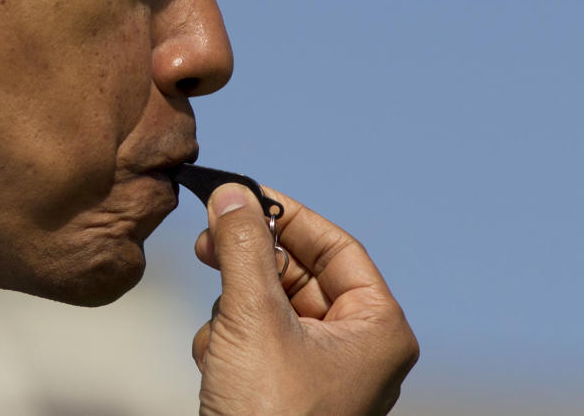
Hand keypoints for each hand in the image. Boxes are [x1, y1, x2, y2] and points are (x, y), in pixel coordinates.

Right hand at [192, 183, 417, 414]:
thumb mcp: (254, 318)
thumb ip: (243, 248)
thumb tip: (232, 193)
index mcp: (376, 328)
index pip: (335, 247)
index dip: (288, 217)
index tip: (244, 197)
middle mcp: (355, 347)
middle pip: (297, 273)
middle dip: (249, 264)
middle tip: (207, 242)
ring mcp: (320, 372)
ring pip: (269, 305)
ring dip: (232, 311)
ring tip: (220, 339)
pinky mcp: (285, 390)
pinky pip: (255, 339)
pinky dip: (228, 342)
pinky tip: (215, 366)